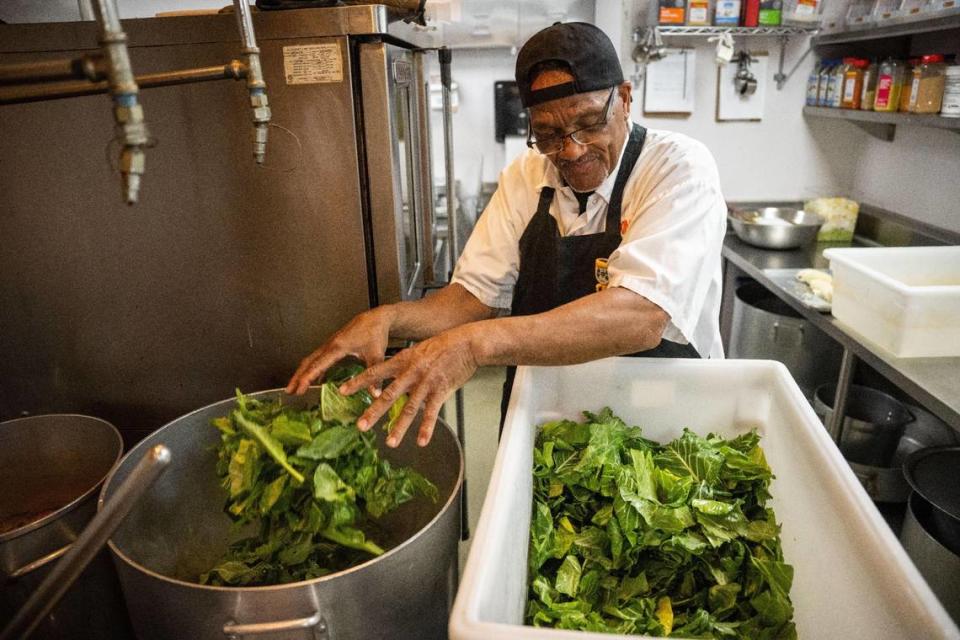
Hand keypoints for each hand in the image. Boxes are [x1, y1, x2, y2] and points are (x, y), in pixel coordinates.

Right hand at [286, 306, 395, 395]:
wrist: (377, 318)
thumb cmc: (375, 332)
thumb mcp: (376, 356)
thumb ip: (374, 376)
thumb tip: (375, 394)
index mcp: (338, 346)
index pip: (318, 365)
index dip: (307, 378)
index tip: (299, 388)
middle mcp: (331, 344)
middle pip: (308, 361)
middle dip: (297, 376)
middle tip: (289, 390)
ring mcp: (331, 343)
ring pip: (311, 359)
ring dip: (302, 372)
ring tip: (296, 387)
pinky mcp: (334, 344)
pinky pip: (319, 357)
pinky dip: (313, 368)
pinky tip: (316, 378)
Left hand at [338, 326, 479, 447]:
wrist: (466, 342)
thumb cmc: (443, 345)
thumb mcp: (418, 351)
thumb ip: (405, 366)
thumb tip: (395, 379)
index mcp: (403, 360)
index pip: (375, 372)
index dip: (358, 382)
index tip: (341, 391)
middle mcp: (411, 373)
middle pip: (388, 395)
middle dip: (373, 412)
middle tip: (360, 426)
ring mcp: (426, 383)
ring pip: (409, 408)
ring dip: (399, 427)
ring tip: (390, 443)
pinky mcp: (441, 390)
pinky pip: (432, 413)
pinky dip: (426, 428)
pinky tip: (421, 441)